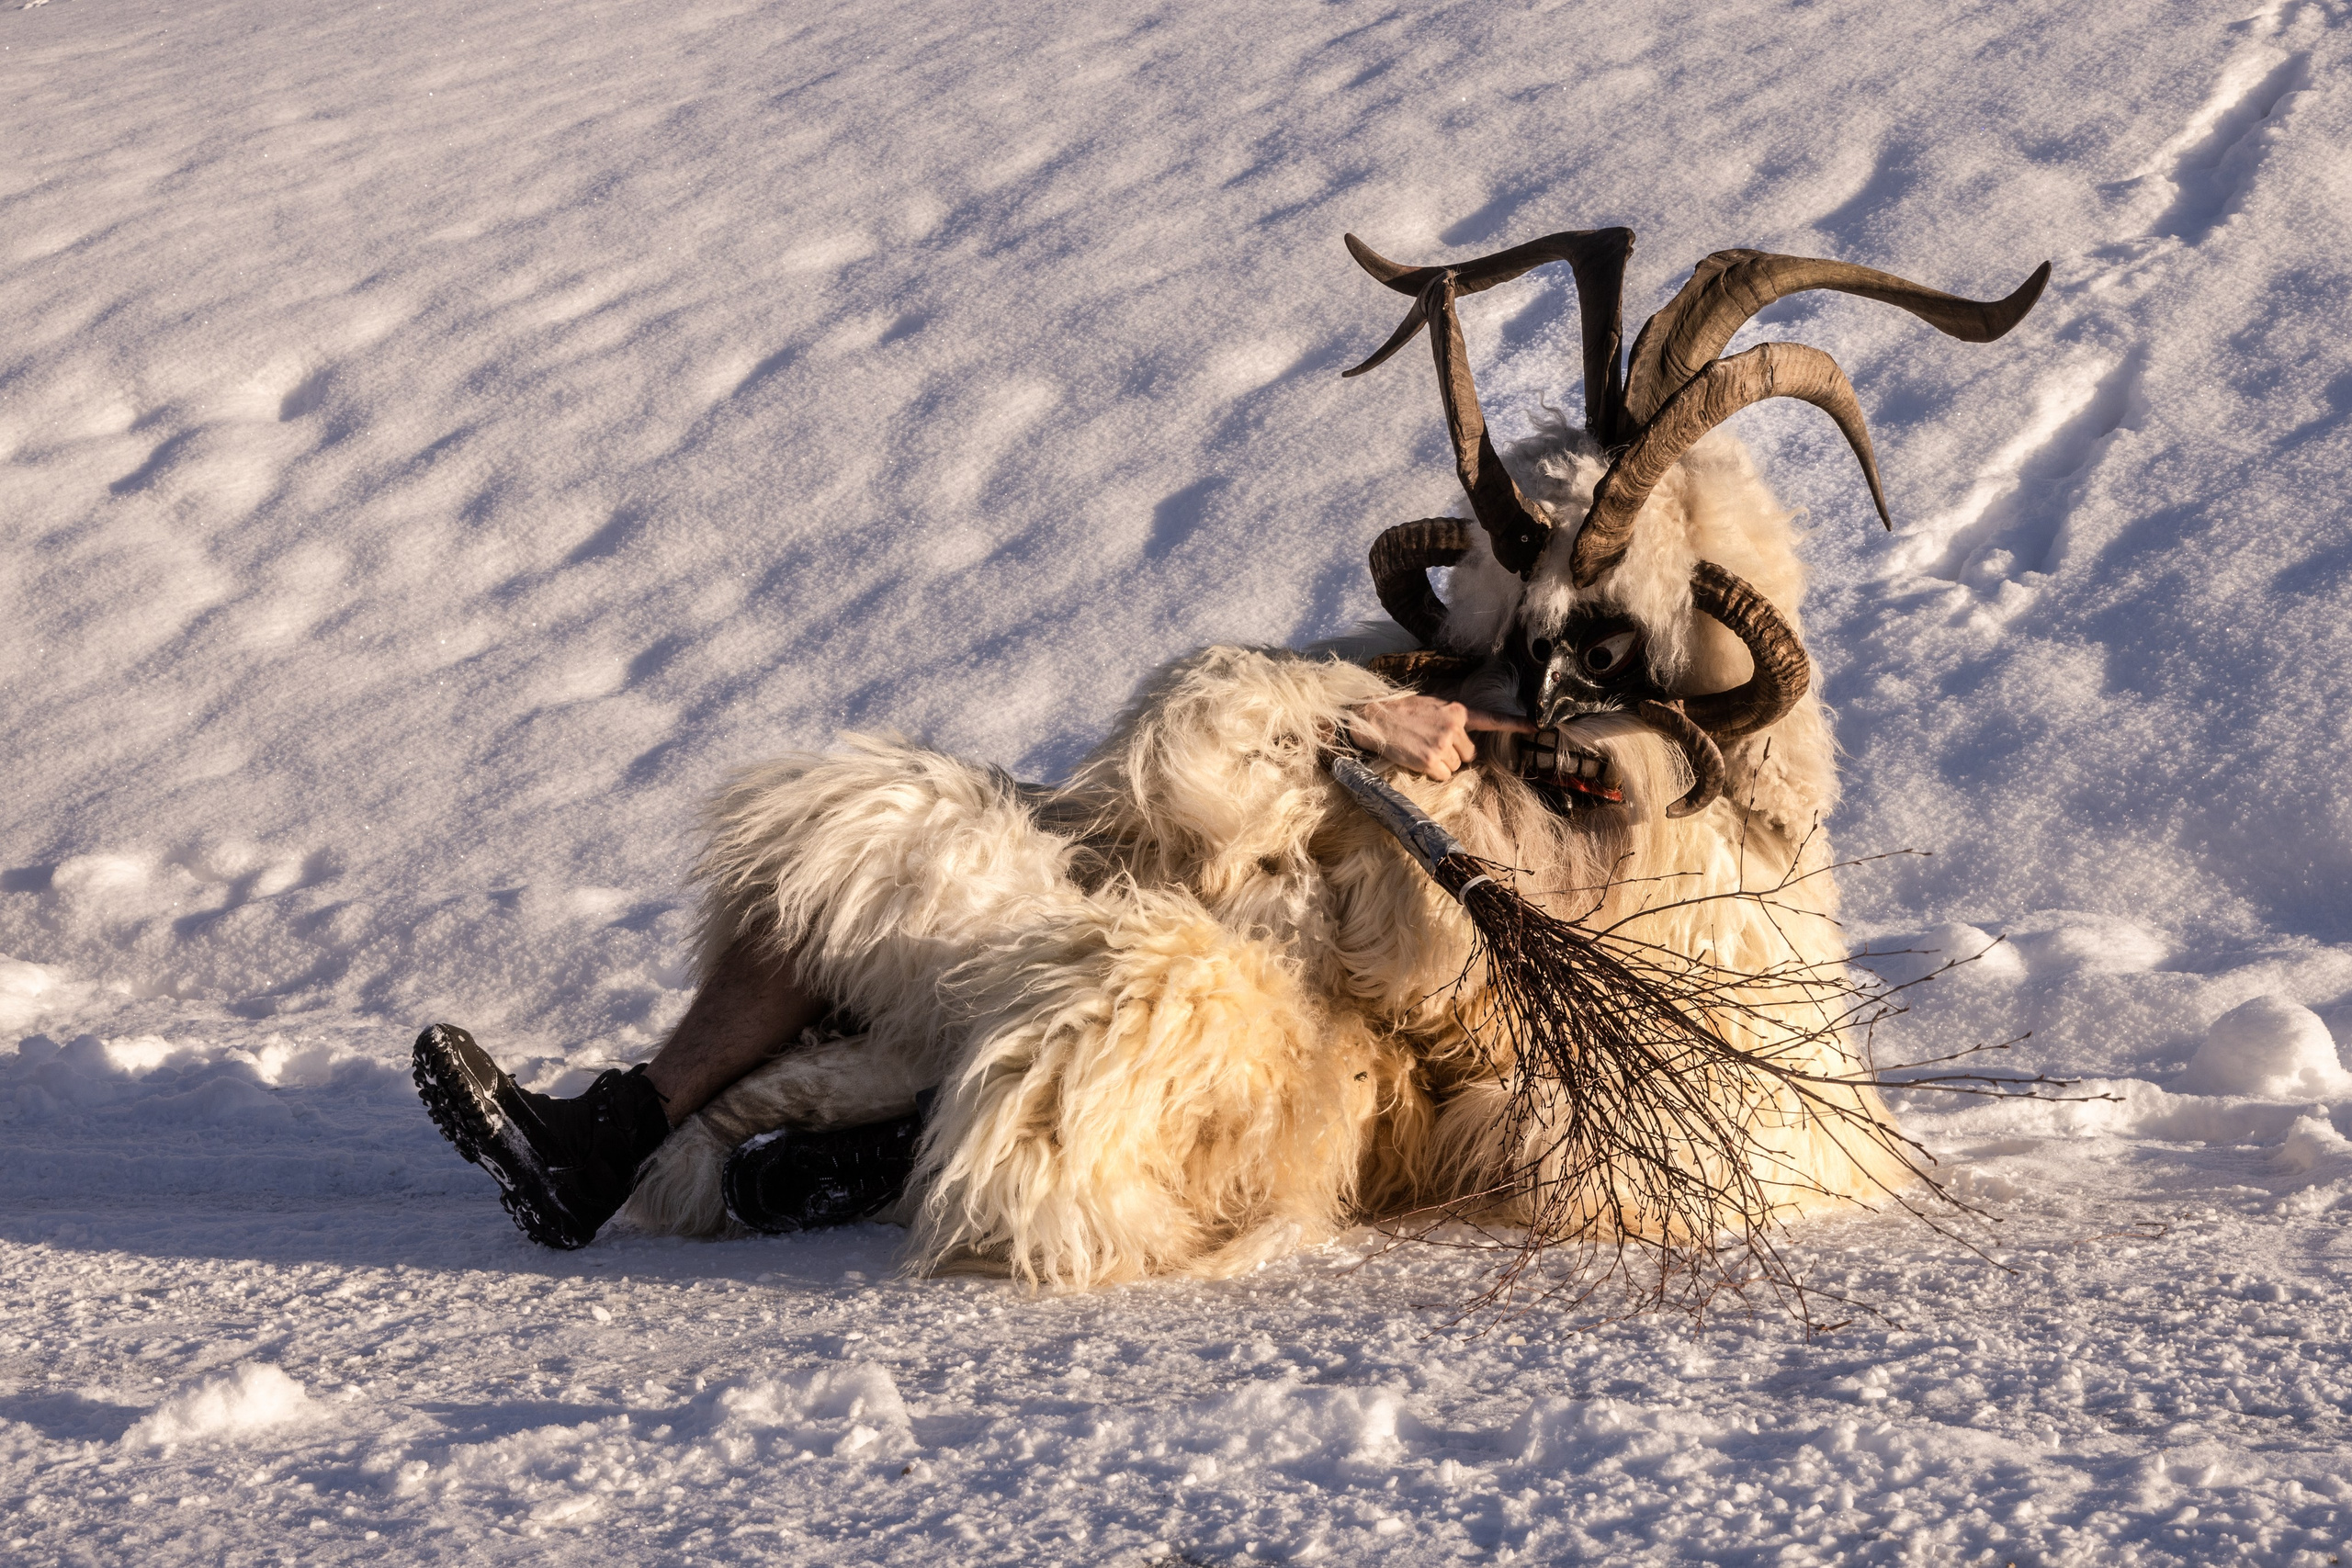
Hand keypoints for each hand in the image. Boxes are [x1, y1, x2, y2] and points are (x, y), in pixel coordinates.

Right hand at [1347, 694, 1534, 781]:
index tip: (1537, 726)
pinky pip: (1443, 775)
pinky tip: (1418, 759)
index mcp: (1457, 711)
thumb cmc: (1402, 712)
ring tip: (1422, 749)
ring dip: (1442, 764)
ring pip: (1456, 766)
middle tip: (1433, 744)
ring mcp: (1442, 745)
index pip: (1492, 719)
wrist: (1375, 719)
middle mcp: (1454, 727)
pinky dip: (1432, 772)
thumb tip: (1463, 736)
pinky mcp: (1431, 761)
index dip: (1516, 724)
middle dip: (1455, 754)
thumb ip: (1452, 717)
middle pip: (1470, 754)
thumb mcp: (1432, 705)